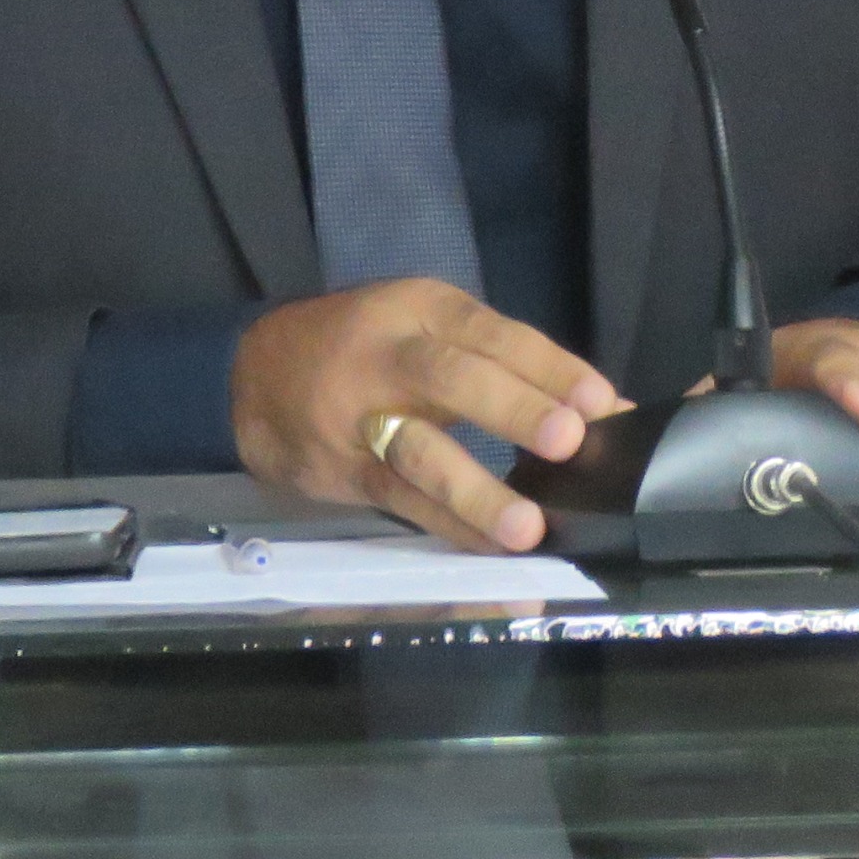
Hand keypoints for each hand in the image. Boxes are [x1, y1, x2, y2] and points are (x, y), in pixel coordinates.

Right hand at [233, 278, 630, 552]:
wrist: (253, 373)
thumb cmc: (368, 344)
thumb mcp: (425, 323)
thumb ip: (507, 359)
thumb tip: (605, 407)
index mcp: (419, 309)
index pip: (489, 332)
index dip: (545, 365)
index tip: (601, 401)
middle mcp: (389, 357)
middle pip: (451, 379)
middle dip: (512, 410)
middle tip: (568, 441)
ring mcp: (361, 418)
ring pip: (421, 453)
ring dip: (477, 492)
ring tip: (527, 528)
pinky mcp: (347, 471)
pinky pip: (404, 503)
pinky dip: (451, 527)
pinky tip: (494, 549)